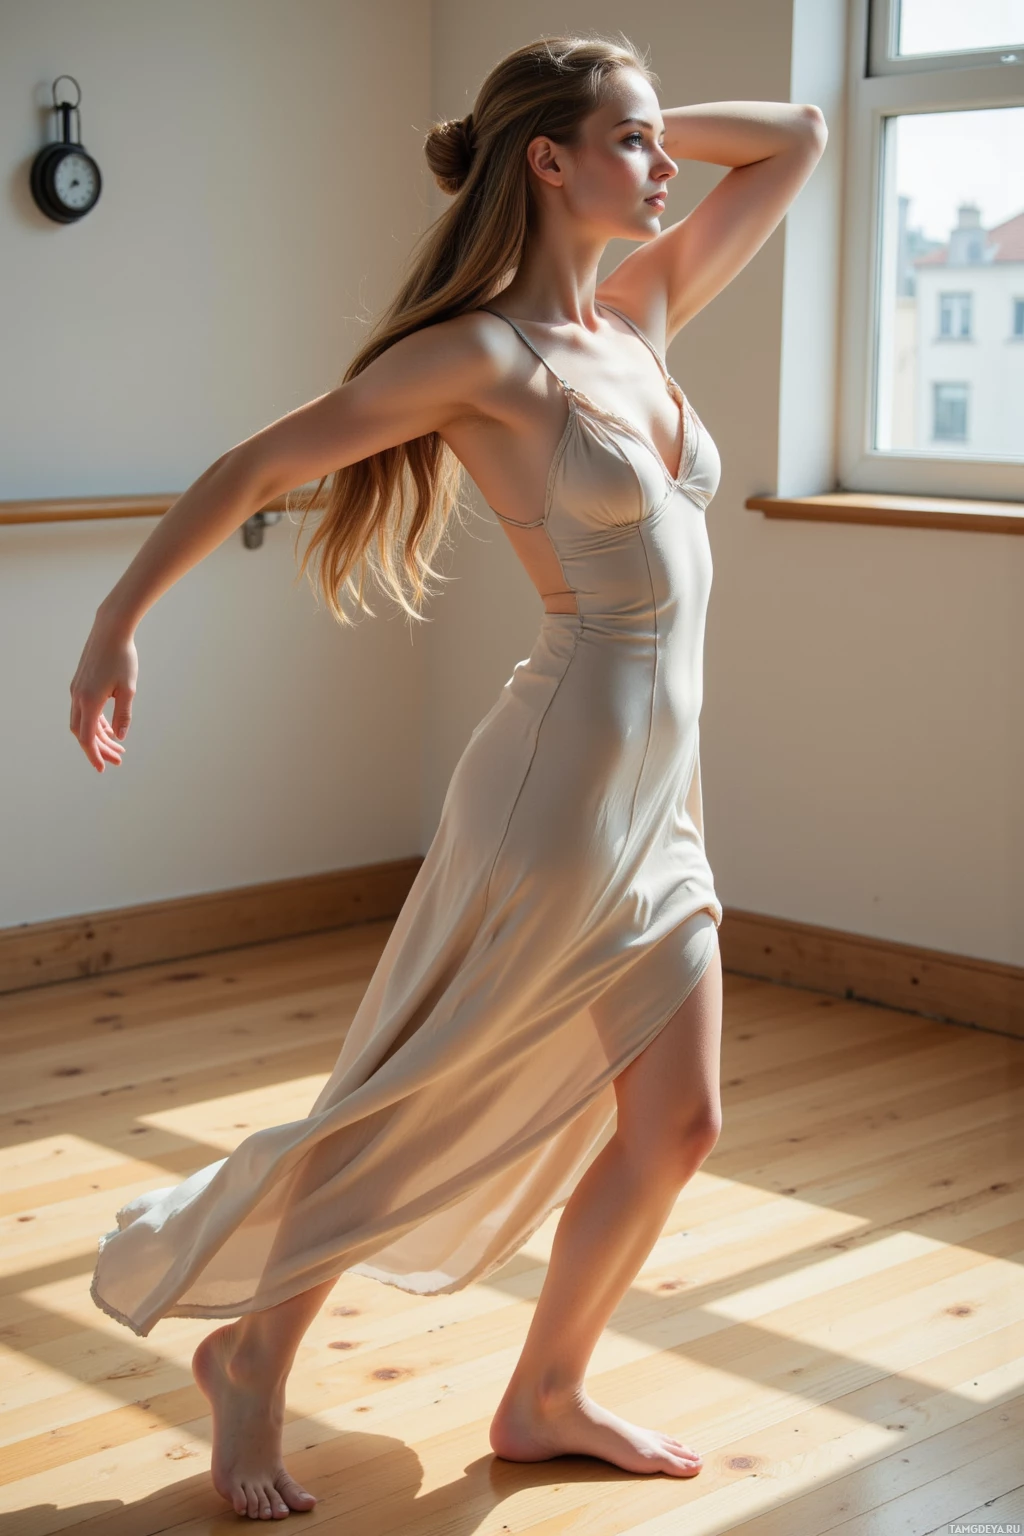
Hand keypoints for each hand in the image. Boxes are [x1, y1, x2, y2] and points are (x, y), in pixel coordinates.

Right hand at [69, 614, 138, 772]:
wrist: (110, 630)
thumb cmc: (122, 658)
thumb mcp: (128, 689)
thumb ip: (123, 715)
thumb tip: (121, 736)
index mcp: (89, 701)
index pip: (87, 738)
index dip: (94, 755)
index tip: (102, 769)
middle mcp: (78, 697)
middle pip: (83, 733)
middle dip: (99, 749)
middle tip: (117, 760)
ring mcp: (77, 690)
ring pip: (83, 722)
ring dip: (99, 736)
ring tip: (118, 747)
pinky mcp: (81, 683)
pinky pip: (85, 710)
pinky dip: (96, 723)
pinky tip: (110, 729)